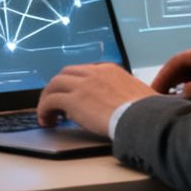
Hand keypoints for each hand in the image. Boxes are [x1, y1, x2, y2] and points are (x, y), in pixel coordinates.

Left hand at [37, 63, 154, 133]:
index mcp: (110, 70)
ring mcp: (83, 85)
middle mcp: (94, 73)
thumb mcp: (136, 94)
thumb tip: (118, 106)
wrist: (143, 118)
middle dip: (58, 87)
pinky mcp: (73, 100)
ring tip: (47, 114)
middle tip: (55, 103)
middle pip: (66, 73)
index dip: (75, 84)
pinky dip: (44, 109)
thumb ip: (122, 94)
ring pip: (55, 84)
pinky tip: (45, 120)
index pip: (84, 71)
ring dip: (47, 98)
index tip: (73, 95)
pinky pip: (50, 101)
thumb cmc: (146, 112)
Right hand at [150, 44, 190, 104]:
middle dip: (168, 82)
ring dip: (178, 87)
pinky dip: (189, 90)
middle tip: (156, 98)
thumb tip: (179, 93)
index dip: (163, 75)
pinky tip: (185, 101)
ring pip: (189, 75)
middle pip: (181, 67)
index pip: (177, 61)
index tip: (152, 90)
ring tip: (167, 102)